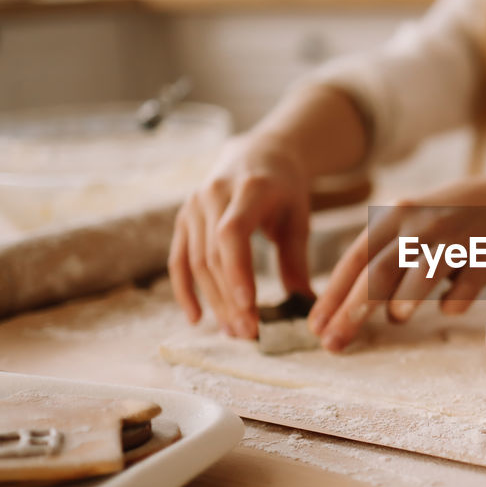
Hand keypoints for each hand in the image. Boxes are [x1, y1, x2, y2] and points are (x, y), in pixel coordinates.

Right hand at [169, 137, 312, 338]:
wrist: (259, 153)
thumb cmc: (285, 189)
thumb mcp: (298, 218)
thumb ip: (296, 261)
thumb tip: (306, 306)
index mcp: (249, 189)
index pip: (233, 233)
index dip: (237, 271)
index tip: (248, 307)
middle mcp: (214, 195)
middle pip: (214, 255)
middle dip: (229, 297)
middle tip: (248, 333)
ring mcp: (194, 206)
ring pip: (197, 261)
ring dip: (213, 300)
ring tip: (233, 331)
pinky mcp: (183, 218)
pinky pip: (179, 259)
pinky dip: (185, 290)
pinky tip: (197, 318)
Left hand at [308, 176, 485, 351]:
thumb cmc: (444, 222)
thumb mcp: (407, 224)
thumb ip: (379, 257)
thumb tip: (339, 306)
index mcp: (395, 216)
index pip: (355, 259)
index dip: (332, 295)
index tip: (316, 327)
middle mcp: (421, 225)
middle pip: (379, 273)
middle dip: (351, 312)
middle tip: (333, 343)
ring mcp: (454, 240)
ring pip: (420, 277)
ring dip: (402, 304)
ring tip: (396, 317)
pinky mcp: (485, 257)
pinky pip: (462, 291)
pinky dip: (451, 303)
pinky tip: (449, 305)